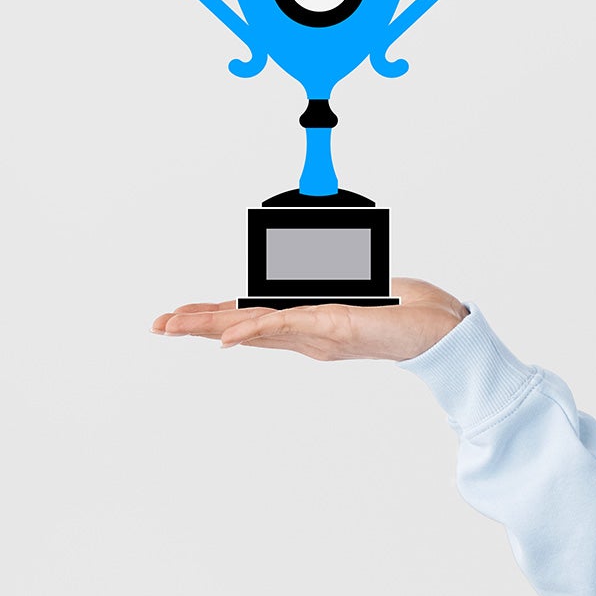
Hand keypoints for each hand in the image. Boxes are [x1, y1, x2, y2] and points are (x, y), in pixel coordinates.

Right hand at [150, 277, 468, 361]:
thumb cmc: (396, 308)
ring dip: (213, 326)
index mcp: (303, 321)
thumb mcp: (349, 285)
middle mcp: (305, 332)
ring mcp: (317, 333)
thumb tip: (295, 256)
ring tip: (175, 325)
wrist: (437, 326)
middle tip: (158, 324)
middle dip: (197, 324)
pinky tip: (229, 338)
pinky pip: (289, 328)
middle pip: (241, 326)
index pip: (248, 319)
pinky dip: (256, 331)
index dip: (211, 319)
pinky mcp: (337, 328)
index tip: (175, 318)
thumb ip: (319, 277)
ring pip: (255, 328)